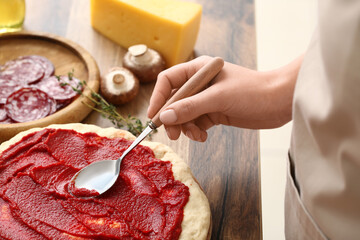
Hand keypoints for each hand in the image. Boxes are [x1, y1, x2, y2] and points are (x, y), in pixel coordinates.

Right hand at [147, 55, 301, 140]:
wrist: (280, 102)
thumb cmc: (252, 92)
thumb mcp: (218, 98)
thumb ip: (190, 107)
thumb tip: (165, 117)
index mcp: (198, 69)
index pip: (169, 80)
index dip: (159, 98)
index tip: (154, 117)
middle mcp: (200, 83)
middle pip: (174, 100)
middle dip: (172, 118)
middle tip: (173, 134)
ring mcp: (207, 98)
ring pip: (185, 114)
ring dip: (186, 127)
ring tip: (196, 136)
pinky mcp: (215, 112)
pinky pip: (196, 122)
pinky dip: (196, 131)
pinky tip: (203, 136)